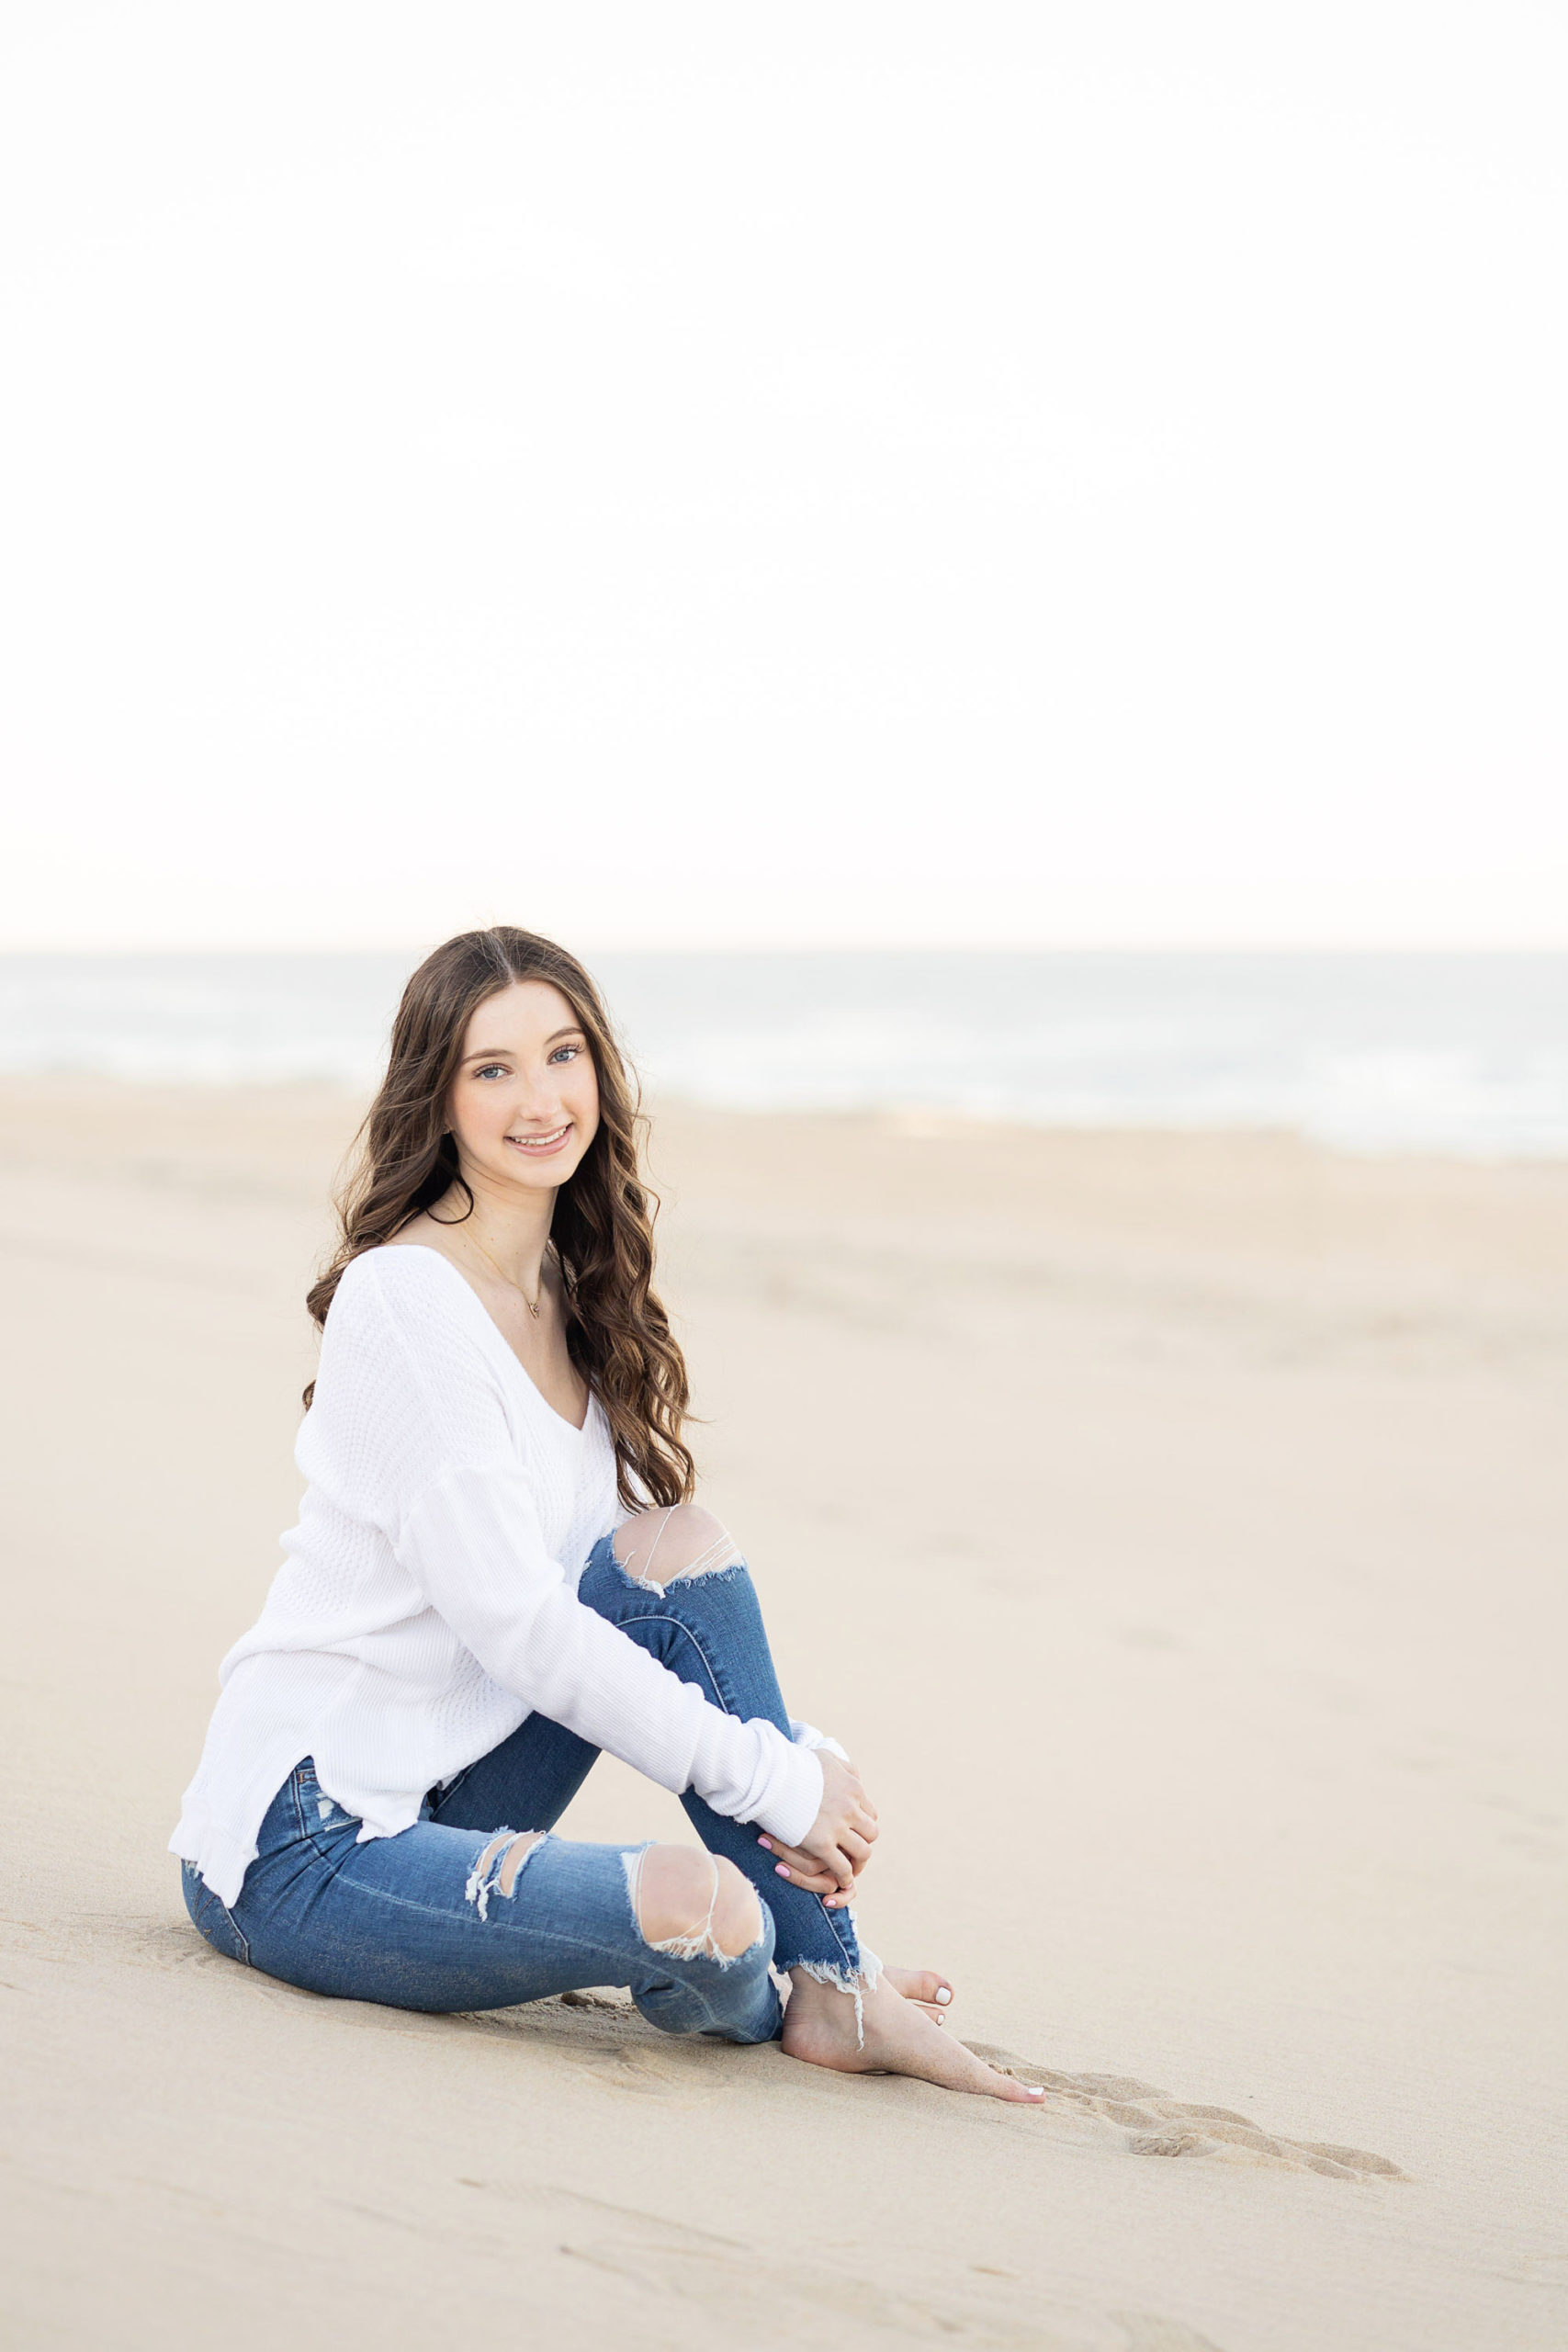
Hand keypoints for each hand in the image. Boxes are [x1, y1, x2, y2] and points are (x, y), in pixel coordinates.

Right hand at [766, 1750, 875, 1896]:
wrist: (771, 1776)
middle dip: (863, 1842)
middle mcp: (850, 1808)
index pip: (870, 1813)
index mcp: (853, 1788)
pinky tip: (840, 1881)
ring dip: (858, 1862)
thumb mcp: (825, 1758)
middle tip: (852, 1850)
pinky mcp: (821, 1844)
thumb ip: (843, 1768)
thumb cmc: (793, 1765)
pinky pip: (842, 1868)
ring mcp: (837, 1827)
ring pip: (862, 1852)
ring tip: (851, 1868)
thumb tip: (854, 1777)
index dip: (862, 1824)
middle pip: (871, 1833)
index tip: (853, 1831)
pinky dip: (844, 1877)